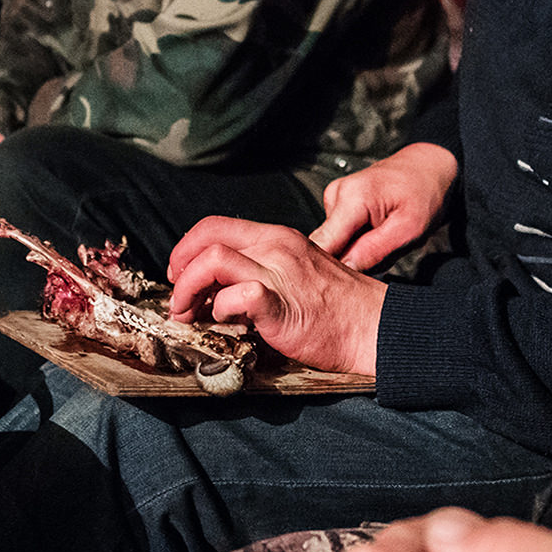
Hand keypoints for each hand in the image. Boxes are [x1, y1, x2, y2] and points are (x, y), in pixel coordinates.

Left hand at [166, 217, 385, 373]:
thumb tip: (219, 287)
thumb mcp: (296, 272)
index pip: (216, 225)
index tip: (180, 272)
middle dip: (180, 266)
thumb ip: (260, 271)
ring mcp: (279, 275)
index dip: (187, 247)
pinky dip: (221, 308)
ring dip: (189, 288)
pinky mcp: (281, 306)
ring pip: (213, 259)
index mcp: (277, 238)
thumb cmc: (336, 307)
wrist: (373, 326)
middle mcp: (276, 248)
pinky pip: (239, 296)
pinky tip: (225, 321)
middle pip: (207, 237)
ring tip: (188, 313)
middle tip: (178, 296)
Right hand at [311, 143, 457, 270]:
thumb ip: (375, 251)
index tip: (348, 282)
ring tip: (384, 243)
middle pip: (325, 246)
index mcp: (352, 198)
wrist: (428, 168)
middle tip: (380, 259)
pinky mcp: (337, 203)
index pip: (322, 245)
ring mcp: (334, 197)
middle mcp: (336, 194)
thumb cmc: (424, 194)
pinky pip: (340, 235)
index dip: (330, 269)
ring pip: (335, 243)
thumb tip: (345, 270)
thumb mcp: (409, 229)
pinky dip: (358, 242)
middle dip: (349, 262)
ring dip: (357, 252)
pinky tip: (377, 235)